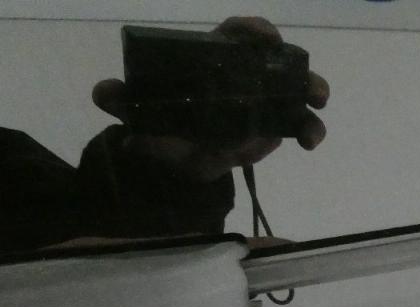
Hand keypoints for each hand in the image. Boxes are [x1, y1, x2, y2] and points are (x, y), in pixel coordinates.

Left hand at [91, 17, 330, 182]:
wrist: (188, 161)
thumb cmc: (171, 130)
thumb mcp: (147, 116)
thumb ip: (129, 103)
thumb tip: (104, 92)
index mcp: (218, 60)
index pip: (238, 35)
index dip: (253, 31)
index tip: (262, 37)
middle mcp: (248, 74)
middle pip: (280, 58)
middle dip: (297, 64)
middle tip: (304, 79)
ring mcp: (269, 100)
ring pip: (299, 89)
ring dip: (312, 94)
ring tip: (314, 110)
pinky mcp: (280, 125)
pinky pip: (301, 123)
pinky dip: (309, 130)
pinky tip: (309, 143)